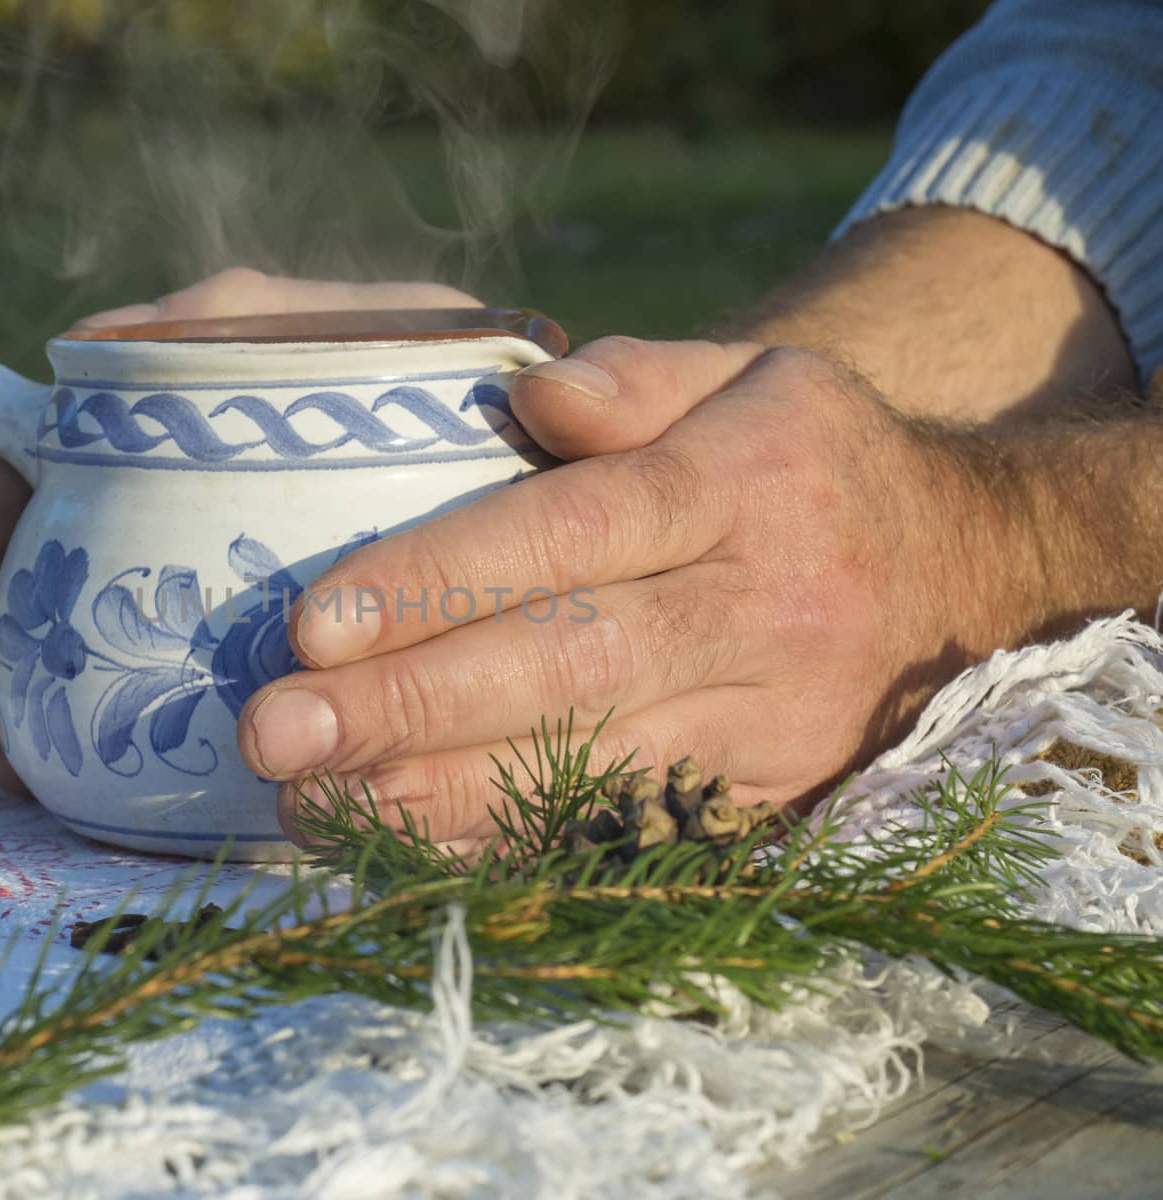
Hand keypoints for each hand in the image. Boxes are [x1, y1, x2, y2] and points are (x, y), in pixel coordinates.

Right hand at [0, 269, 480, 792]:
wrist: (602, 529)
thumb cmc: (489, 412)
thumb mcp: (378, 336)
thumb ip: (247, 323)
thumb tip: (81, 345)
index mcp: (205, 452)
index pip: (54, 471)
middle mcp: (193, 540)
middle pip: (37, 578)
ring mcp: (218, 635)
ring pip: (68, 673)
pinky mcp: (255, 718)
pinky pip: (147, 750)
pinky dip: (67, 764)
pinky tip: (8, 782)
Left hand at [240, 338, 1037, 842]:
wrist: (965, 575)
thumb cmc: (811, 461)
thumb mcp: (751, 375)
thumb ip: (638, 375)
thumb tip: (532, 395)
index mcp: (746, 484)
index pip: (572, 532)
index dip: (440, 579)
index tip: (315, 624)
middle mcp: (761, 609)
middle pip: (566, 664)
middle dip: (410, 708)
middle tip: (276, 733)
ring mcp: (769, 719)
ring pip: (588, 766)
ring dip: (438, 793)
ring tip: (310, 805)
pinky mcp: (767, 795)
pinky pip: (626, 828)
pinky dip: (512, 843)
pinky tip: (410, 844)